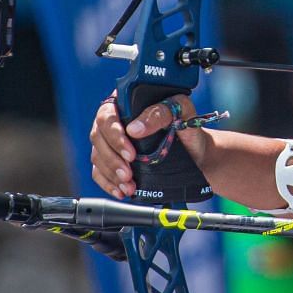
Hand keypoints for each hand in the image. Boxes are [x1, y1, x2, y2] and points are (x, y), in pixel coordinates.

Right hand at [88, 95, 209, 198]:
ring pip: (97, 156)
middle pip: (98, 137)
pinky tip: (120, 191)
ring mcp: (112, 140)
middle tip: (128, 174)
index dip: (114, 135)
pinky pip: (99, 171)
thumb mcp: (181, 111)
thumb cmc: (187, 126)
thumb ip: (161, 112)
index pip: (107, 114)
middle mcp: (115, 119)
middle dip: (112, 159)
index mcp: (126, 101)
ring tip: (128, 186)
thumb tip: (135, 129)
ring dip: (111, 174)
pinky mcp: (113, 159)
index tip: (130, 154)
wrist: (195, 150)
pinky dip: (108, 183)